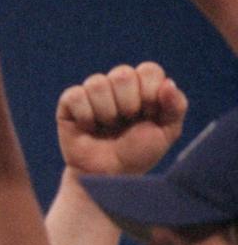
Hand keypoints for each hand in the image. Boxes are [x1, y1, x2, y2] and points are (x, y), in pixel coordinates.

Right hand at [55, 62, 186, 175]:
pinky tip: (88, 127)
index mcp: (143, 87)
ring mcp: (92, 93)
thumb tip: (168, 83)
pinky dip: (85, 115)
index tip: (148, 115)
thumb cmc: (137, 154)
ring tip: (106, 127)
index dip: (149, 92)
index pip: (148, 70)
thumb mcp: (166, 133)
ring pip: (97, 83)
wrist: (107, 175)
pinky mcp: (69, 103)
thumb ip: (176, 107)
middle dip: (128, 103)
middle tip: (125, 122)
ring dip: (106, 112)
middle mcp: (117, 85)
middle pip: (122, 74)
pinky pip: (75, 96)